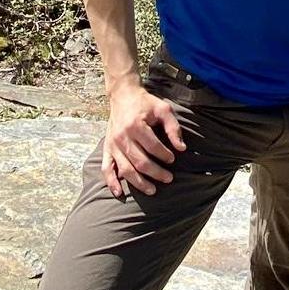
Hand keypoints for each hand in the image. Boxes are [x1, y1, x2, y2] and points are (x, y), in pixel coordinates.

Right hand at [101, 82, 186, 197]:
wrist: (122, 95)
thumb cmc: (145, 103)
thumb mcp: (163, 109)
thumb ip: (173, 128)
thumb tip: (182, 148)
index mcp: (135, 125)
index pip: (153, 147)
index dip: (165, 155)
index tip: (173, 159)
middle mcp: (122, 137)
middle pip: (140, 162)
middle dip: (156, 173)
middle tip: (169, 178)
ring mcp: (113, 144)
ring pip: (126, 169)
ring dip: (139, 182)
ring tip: (153, 190)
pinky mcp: (107, 148)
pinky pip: (106, 169)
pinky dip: (111, 182)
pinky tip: (119, 193)